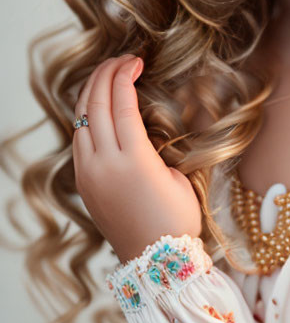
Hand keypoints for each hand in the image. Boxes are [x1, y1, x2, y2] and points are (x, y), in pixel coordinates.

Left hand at [72, 54, 202, 264]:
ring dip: (92, 92)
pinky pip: (79, 139)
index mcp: (134, 160)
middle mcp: (105, 164)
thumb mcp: (176, 177)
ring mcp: (89, 174)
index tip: (135, 61)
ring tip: (107, 75)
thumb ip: (153, 149)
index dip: (126, 77)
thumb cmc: (177, 220)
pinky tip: (97, 106)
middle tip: (121, 60)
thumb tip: (139, 136)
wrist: (155, 262)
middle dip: (106, 75)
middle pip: (95, 106)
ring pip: (81, 121)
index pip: (121, 105)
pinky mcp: (84, 183)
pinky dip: (86, 116)